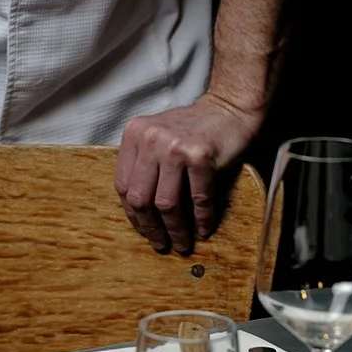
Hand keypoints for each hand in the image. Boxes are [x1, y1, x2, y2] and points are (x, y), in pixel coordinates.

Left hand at [114, 94, 261, 255]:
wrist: (228, 108)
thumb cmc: (193, 128)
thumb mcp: (157, 137)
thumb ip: (143, 165)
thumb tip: (140, 214)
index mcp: (135, 134)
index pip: (123, 185)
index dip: (132, 213)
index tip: (143, 228)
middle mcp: (150, 138)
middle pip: (140, 197)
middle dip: (150, 228)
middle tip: (160, 243)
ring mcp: (175, 146)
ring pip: (166, 203)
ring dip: (176, 230)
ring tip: (182, 243)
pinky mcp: (200, 155)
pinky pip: (198, 198)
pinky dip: (201, 218)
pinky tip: (203, 228)